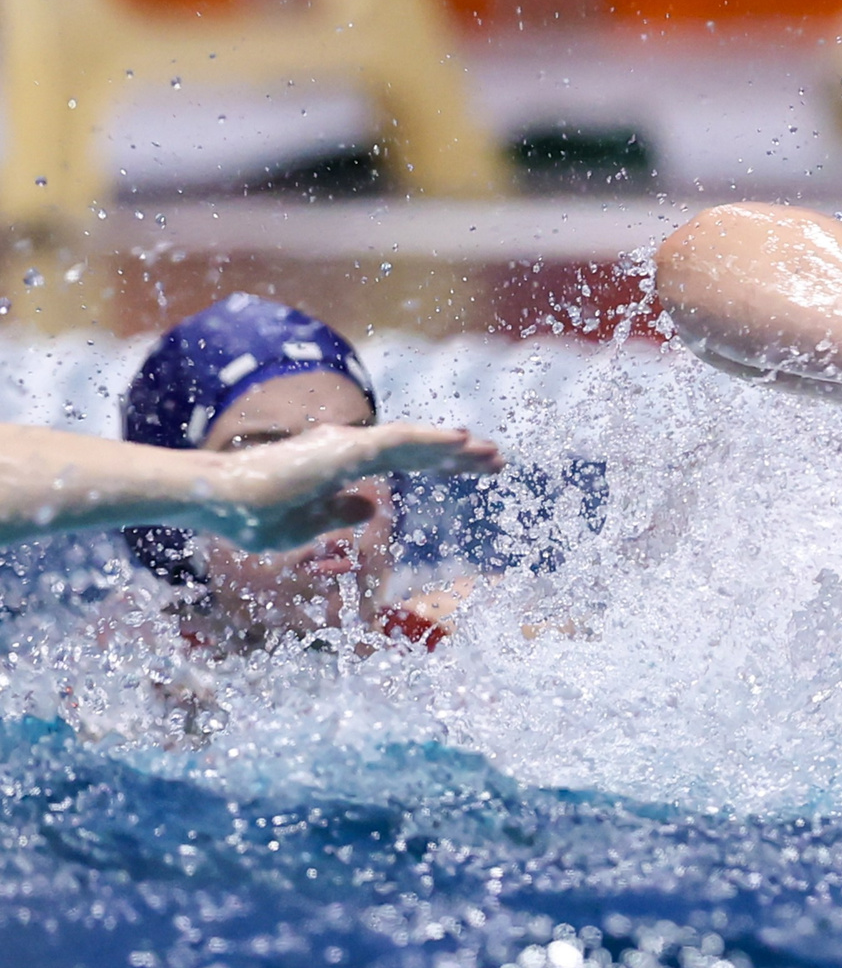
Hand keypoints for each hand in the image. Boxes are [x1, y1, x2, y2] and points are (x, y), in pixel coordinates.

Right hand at [195, 423, 503, 549]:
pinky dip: (429, 442)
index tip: (480, 469)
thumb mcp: (305, 525)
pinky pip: (394, 444)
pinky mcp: (341, 451)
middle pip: (418, 449)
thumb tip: (370, 508)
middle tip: (500, 461)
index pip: (407, 461)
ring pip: (413, 443)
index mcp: (344, 465)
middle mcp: (349, 450)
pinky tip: (460, 444)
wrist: (215, 500)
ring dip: (454, 448)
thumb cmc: (250, 514)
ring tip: (490, 454)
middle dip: (461, 456)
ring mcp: (346, 448)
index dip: (445, 463)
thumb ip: (338, 513)